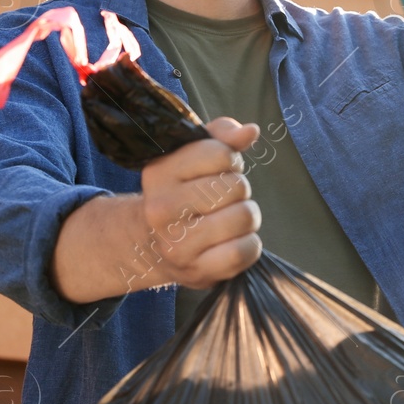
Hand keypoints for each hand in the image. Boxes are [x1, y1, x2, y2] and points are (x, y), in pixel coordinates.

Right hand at [140, 117, 262, 288]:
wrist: (152, 245)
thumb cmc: (183, 193)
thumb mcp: (192, 156)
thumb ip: (222, 136)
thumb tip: (250, 131)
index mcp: (158, 173)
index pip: (220, 153)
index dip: (230, 160)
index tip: (217, 171)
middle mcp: (161, 209)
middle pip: (236, 186)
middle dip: (239, 190)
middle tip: (223, 200)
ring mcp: (176, 245)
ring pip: (244, 217)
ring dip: (247, 217)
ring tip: (229, 219)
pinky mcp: (197, 272)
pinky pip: (245, 250)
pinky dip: (250, 245)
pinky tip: (234, 241)